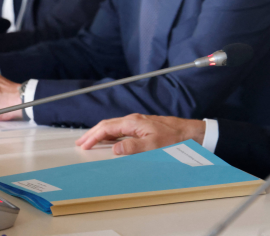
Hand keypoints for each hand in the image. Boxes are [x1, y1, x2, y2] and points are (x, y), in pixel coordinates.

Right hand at [76, 113, 205, 154]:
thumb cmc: (174, 138)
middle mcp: (134, 120)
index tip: (83, 145)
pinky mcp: (142, 127)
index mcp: (133, 122)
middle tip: (80, 142)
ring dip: (100, 134)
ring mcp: (138, 123)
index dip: (93, 136)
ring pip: (113, 127)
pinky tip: (109, 141)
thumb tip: (115, 149)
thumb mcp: (153, 145)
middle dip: (92, 133)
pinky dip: (110, 135)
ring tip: (90, 142)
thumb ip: (132, 147)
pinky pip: (121, 129)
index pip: (107, 127)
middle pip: (107, 125)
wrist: (189, 132)